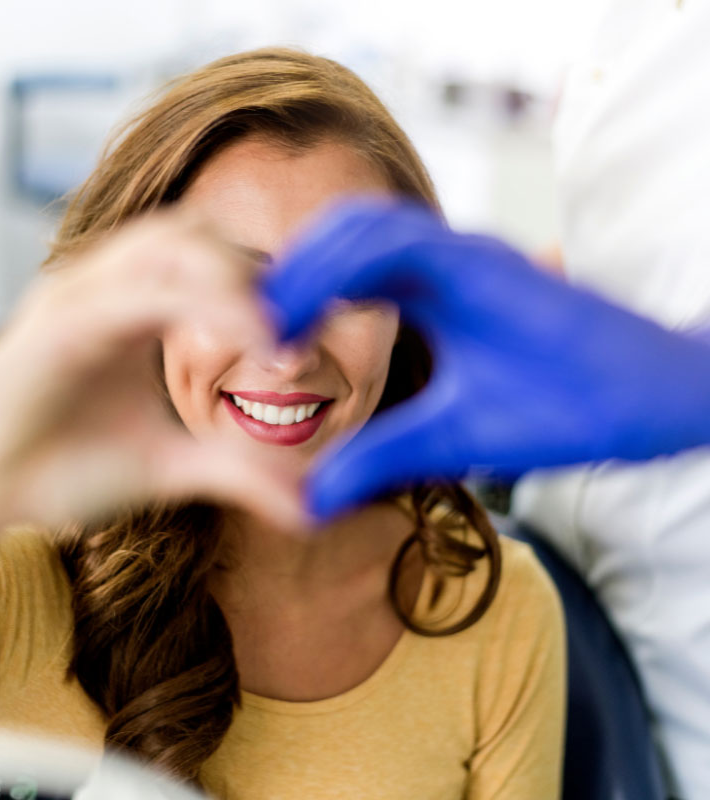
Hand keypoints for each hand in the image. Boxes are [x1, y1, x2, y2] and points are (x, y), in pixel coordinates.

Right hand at [0, 209, 304, 570]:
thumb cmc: (59, 465)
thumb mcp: (170, 466)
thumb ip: (236, 470)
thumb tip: (307, 505)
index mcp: (135, 308)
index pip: (212, 264)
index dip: (269, 288)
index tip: (314, 335)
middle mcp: (108, 288)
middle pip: (198, 237)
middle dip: (259, 274)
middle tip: (304, 332)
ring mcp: (81, 297)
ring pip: (171, 245)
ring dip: (236, 280)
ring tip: (279, 337)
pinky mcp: (58, 325)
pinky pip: (136, 291)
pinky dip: (199, 304)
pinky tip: (248, 340)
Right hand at [262, 199, 709, 517]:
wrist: (664, 388)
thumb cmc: (586, 405)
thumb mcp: (474, 435)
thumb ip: (386, 457)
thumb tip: (309, 499)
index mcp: (466, 272)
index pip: (361, 245)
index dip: (301, 285)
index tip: (269, 343)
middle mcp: (462, 248)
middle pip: (353, 222)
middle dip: (296, 268)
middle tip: (259, 332)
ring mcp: (464, 254)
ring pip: (369, 229)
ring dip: (318, 267)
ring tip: (284, 327)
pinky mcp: (467, 273)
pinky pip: (391, 252)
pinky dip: (347, 275)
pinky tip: (333, 320)